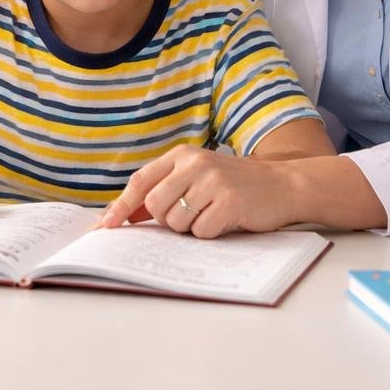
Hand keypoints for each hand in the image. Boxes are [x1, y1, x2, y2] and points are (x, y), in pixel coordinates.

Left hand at [95, 146, 297, 238]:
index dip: (120, 207)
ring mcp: (212, 182)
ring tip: (213, 214)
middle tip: (193, 214)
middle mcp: (195, 164)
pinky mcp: (229, 202)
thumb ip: (164, 191)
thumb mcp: (198, 178)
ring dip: (191, 228)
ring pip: (176, 222)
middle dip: (168, 220)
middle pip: (155, 207)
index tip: (104, 227)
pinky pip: (201, 232)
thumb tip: (125, 215)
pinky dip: (210, 234)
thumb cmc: (236, 185)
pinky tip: (226, 220)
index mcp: (183, 156)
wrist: (284, 184)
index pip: (141, 182)